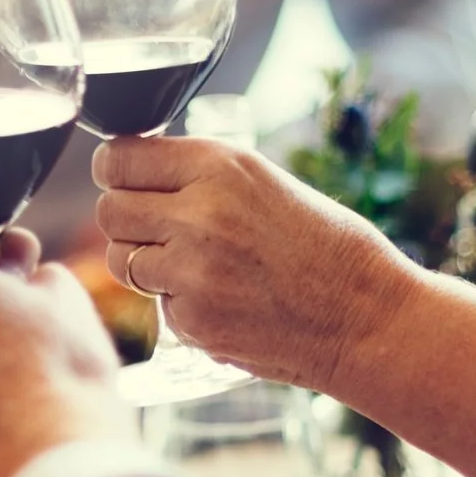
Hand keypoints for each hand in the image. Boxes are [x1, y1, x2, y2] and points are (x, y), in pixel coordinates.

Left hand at [92, 137, 419, 391]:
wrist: (367, 315)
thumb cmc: (323, 245)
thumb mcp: (262, 183)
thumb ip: (198, 176)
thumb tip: (132, 174)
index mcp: (218, 164)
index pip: (117, 158)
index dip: (116, 173)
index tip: (125, 182)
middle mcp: (198, 211)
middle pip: (108, 210)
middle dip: (127, 222)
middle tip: (161, 232)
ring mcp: (191, 268)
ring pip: (119, 259)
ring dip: (145, 265)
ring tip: (197, 267)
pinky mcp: (192, 318)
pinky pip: (155, 304)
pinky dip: (180, 305)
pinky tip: (224, 302)